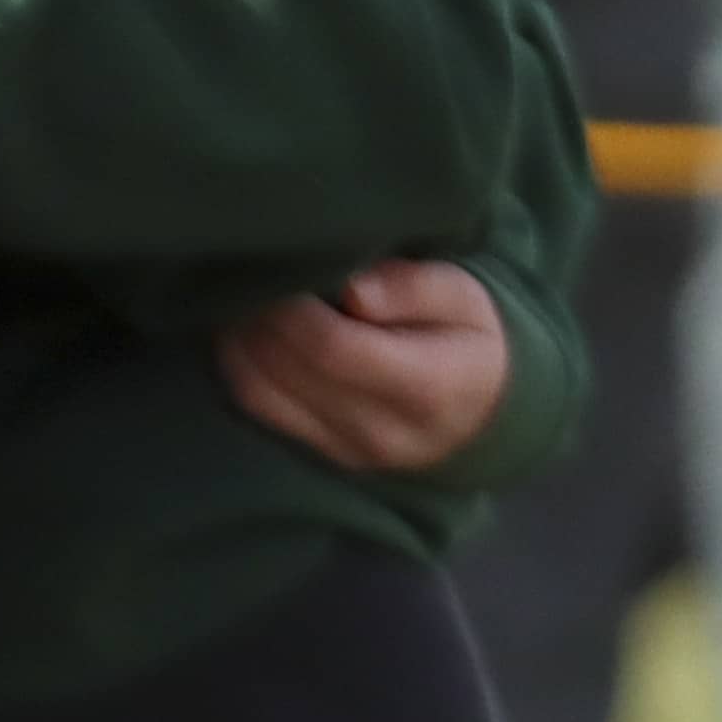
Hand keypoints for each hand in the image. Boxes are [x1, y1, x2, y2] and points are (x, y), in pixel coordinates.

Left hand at [216, 261, 509, 473]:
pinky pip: (258, 409)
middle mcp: (382, 431)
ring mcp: (348, 451)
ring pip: (259, 393)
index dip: (292, 307)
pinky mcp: (322, 454)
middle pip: (287, 370)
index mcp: (426, 389)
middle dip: (257, 316)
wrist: (483, 411)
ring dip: (237, 340)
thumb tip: (352, 290)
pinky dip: (239, 364)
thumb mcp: (464, 297)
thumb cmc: (469, 338)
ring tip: (240, 295)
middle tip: (247, 270)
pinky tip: (242, 329)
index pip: (333, 348)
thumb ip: (412, 288)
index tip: (278, 266)